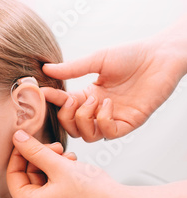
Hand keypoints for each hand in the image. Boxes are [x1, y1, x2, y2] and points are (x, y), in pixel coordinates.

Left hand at [6, 130, 120, 197]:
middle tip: (55, 146)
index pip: (13, 175)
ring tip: (68, 155)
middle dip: (40, 157)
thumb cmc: (93, 193)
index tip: (27, 139)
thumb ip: (34, 150)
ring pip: (42, 179)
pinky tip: (73, 164)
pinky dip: (60, 173)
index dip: (19, 154)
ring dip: (52, 163)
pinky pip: (53, 187)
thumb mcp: (59, 165)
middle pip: (27, 176)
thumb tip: (17, 138)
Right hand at [42, 26, 186, 141]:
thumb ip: (72, 69)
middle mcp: (98, 110)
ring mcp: (113, 118)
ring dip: (84, 119)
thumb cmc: (131, 55)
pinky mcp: (129, 123)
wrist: (160, 56)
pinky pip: (108, 134)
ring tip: (94, 100)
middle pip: (72, 128)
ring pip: (87, 136)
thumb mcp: (96, 60)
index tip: (43, 93)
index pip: (63, 107)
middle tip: (72, 99)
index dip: (52, 103)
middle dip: (66, 117)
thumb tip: (47, 69)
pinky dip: (103, 121)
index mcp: (88, 96)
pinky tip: (109, 104)